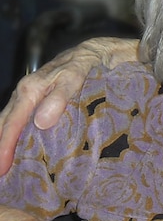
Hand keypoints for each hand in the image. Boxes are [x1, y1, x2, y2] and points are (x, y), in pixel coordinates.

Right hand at [0, 37, 137, 175]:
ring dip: (5, 143)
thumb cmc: (85, 64)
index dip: (5, 145)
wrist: (94, 53)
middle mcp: (24, 93)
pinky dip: (15, 135)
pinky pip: (20, 120)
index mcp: (30, 89)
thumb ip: (59, 97)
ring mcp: (29, 98)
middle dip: (0, 149)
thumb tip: (42, 122)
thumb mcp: (76, 77)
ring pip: (10, 122)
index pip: (12, 122)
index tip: (2, 166)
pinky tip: (18, 150)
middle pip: (4, 124)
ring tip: (4, 167)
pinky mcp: (37, 101)